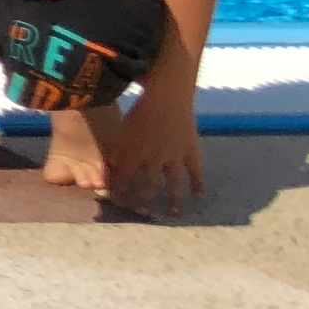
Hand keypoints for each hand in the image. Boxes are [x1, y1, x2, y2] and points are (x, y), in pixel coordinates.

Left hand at [101, 99, 205, 219]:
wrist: (167, 95)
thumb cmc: (139, 109)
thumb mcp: (121, 129)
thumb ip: (117, 149)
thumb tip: (109, 166)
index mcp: (133, 153)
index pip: (124, 179)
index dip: (120, 192)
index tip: (119, 203)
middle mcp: (153, 160)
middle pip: (147, 185)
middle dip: (144, 200)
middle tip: (144, 213)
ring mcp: (174, 157)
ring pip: (173, 184)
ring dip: (172, 200)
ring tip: (172, 213)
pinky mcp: (191, 150)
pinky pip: (195, 170)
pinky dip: (198, 183)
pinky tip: (199, 195)